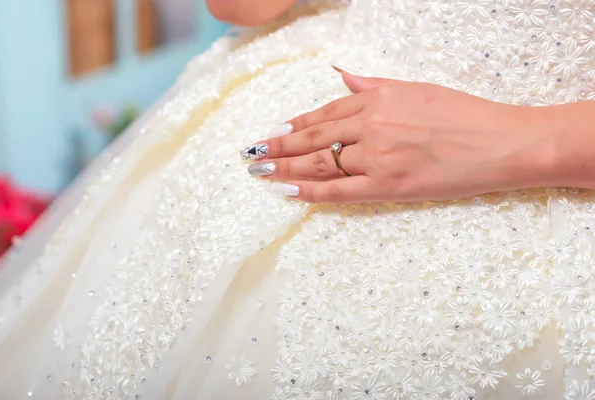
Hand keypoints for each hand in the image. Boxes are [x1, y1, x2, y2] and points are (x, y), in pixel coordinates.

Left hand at [242, 68, 553, 202]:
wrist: (498, 143)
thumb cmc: (464, 113)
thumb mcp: (417, 88)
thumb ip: (375, 84)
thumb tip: (344, 74)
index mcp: (377, 98)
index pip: (324, 112)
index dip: (295, 124)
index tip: (274, 132)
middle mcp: (370, 125)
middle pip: (313, 138)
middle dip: (278, 147)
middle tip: (251, 154)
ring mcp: (376, 157)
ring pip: (319, 164)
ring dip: (285, 169)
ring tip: (259, 172)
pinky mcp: (387, 186)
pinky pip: (339, 191)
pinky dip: (310, 192)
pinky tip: (288, 193)